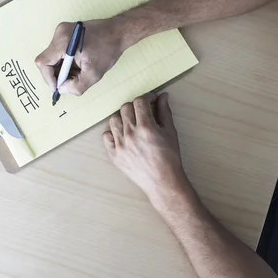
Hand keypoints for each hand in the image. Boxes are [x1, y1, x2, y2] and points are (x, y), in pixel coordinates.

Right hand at [35, 19, 128, 95]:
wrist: (119, 32)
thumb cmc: (108, 49)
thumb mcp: (94, 74)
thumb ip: (76, 86)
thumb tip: (62, 89)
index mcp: (63, 41)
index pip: (43, 62)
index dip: (48, 78)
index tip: (58, 87)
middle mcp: (59, 33)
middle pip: (47, 60)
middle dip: (58, 74)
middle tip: (71, 81)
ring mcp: (62, 31)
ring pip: (53, 57)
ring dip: (63, 68)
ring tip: (79, 71)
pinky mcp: (66, 32)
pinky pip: (59, 52)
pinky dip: (66, 62)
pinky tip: (79, 64)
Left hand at [103, 93, 191, 208]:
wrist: (162, 181)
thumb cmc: (169, 157)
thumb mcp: (170, 132)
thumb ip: (164, 112)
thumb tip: (162, 96)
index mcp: (146, 127)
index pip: (140, 102)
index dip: (147, 98)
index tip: (151, 100)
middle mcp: (130, 134)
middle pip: (125, 108)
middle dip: (135, 106)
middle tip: (142, 112)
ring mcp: (120, 145)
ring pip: (114, 120)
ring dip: (123, 117)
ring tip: (132, 123)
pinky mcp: (114, 154)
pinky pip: (106, 136)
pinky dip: (113, 133)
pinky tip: (123, 135)